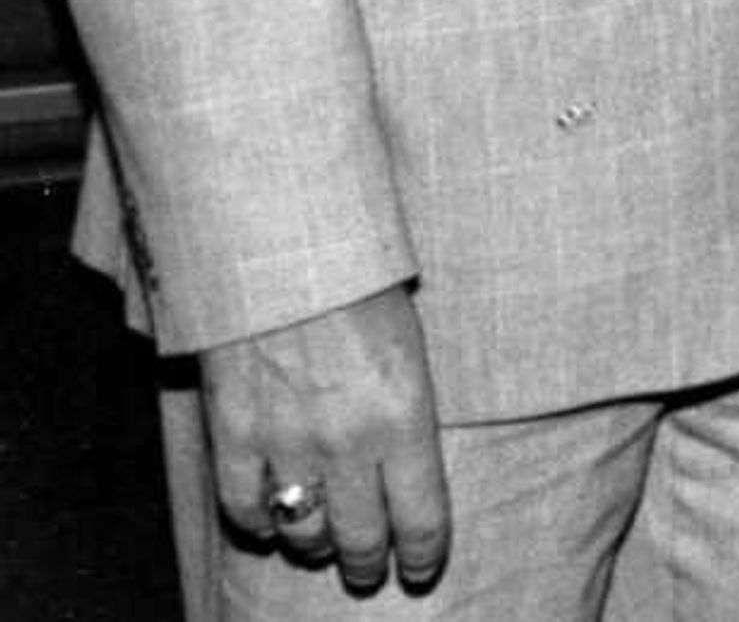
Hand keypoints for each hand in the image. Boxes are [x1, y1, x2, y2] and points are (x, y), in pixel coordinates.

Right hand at [202, 283, 449, 594]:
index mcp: (405, 416)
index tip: (421, 569)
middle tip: (371, 570)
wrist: (284, 249)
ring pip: (302, 532)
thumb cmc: (364, 284)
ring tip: (321, 544)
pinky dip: (256, 523)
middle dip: (369, 564)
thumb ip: (409, 409)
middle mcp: (348, 442)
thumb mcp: (413, 344)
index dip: (422, 556)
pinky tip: (267, 521)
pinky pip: (245, 508)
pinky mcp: (234, 436)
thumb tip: (411, 464)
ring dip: (313, 546)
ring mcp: (287, 443)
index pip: (421, 518)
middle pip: (361, 539)